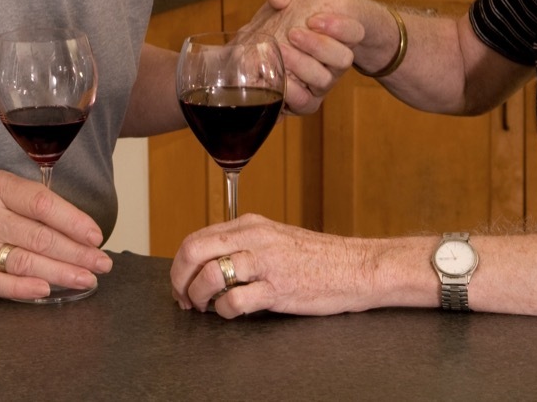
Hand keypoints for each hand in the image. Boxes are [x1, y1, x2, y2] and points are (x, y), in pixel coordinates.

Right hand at [0, 169, 111, 299]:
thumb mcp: (2, 186)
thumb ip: (35, 200)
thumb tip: (79, 226)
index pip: (43, 205)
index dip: (74, 221)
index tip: (96, 236)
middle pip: (39, 237)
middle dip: (77, 253)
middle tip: (102, 263)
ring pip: (24, 262)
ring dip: (61, 272)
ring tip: (86, 278)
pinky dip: (22, 288)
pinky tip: (46, 290)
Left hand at [170, 213, 376, 317]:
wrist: (356, 267)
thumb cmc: (317, 257)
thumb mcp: (275, 238)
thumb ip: (244, 244)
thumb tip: (208, 262)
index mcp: (251, 224)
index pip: (196, 238)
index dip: (180, 264)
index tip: (180, 283)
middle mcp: (255, 238)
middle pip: (195, 251)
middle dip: (180, 280)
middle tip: (183, 299)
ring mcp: (266, 262)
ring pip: (210, 275)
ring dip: (198, 297)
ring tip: (205, 308)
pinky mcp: (278, 289)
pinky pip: (235, 300)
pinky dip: (224, 311)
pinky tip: (231, 312)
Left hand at [239, 0, 364, 113]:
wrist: (280, 45)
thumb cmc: (292, 19)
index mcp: (342, 32)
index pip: (354, 31)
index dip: (339, 27)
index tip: (313, 18)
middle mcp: (336, 59)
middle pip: (342, 58)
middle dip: (318, 46)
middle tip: (293, 33)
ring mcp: (323, 80)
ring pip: (323, 80)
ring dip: (303, 66)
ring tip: (282, 51)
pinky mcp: (306, 98)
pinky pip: (307, 103)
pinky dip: (294, 94)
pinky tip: (280, 82)